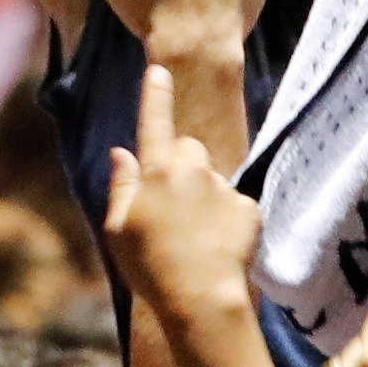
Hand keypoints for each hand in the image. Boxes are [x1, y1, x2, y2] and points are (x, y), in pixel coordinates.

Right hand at [98, 64, 260, 323]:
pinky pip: (235, 204)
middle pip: (188, 148)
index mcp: (156, 172)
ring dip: (204, 195)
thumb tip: (121, 152)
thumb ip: (121, 185)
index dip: (155, 93)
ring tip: (193, 237)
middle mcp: (193, 170)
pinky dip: (227, 220)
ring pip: (212, 178)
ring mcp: (224, 187)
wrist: (202, 298)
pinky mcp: (249, 207)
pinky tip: (217, 247)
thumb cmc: (150, 268)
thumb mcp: (118, 229)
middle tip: (170, 204)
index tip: (159, 68)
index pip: (155, 121)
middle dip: (180, 163)